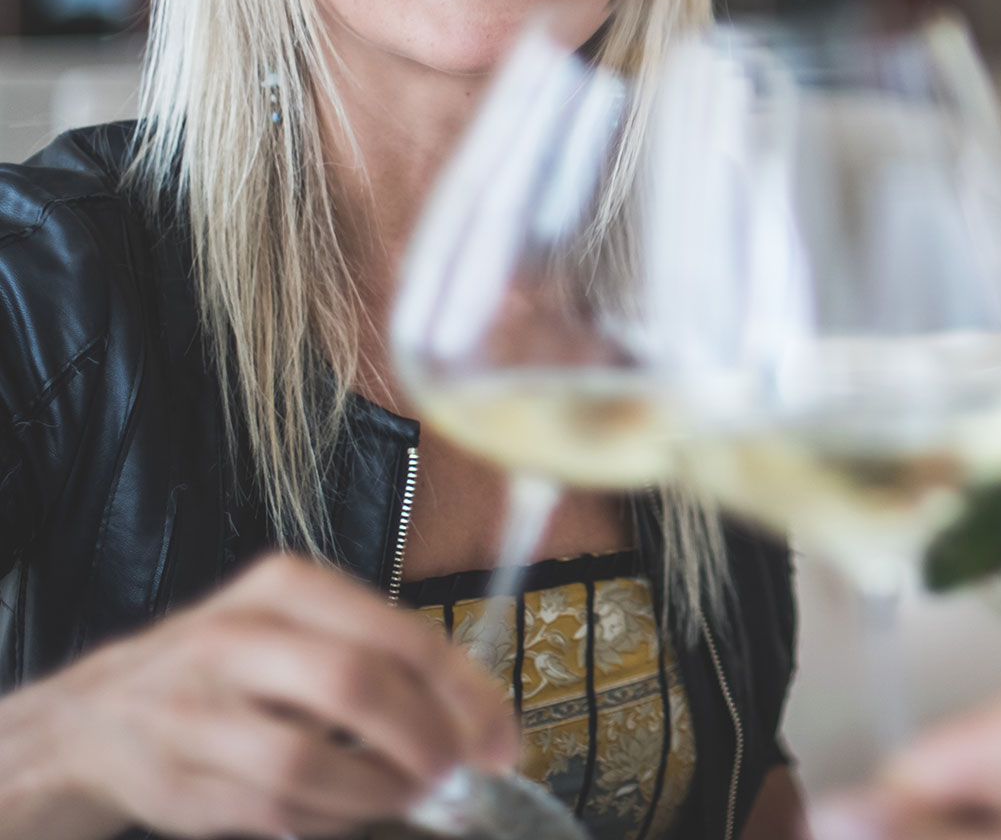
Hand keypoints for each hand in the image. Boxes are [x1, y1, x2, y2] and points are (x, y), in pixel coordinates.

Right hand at [0, 552, 517, 839]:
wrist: (96, 718)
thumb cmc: (231, 667)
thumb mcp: (296, 627)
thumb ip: (381, 658)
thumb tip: (477, 719)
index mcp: (286, 589)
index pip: (397, 633)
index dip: (462, 694)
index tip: (500, 739)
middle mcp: (237, 638)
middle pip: (355, 685)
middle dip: (424, 740)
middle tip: (456, 774)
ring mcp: (200, 711)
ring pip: (311, 761)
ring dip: (378, 791)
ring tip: (408, 795)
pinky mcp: (182, 780)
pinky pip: (276, 809)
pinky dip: (328, 818)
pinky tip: (345, 809)